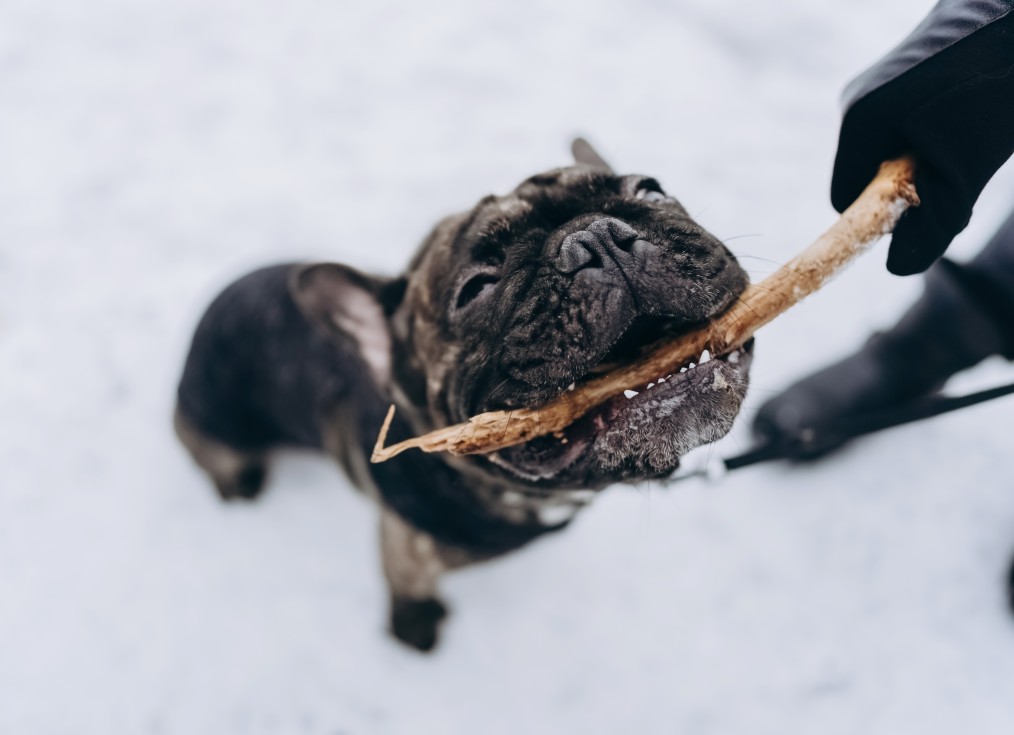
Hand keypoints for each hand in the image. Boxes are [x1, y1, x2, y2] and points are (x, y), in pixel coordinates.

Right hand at [831, 2, 1013, 274]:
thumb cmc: (991, 89)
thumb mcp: (963, 173)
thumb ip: (929, 228)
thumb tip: (898, 267)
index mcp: (859, 124)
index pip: (844, 200)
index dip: (880, 216)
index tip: (921, 211)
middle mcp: (855, 102)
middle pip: (865, 173)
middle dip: (905, 185)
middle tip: (956, 169)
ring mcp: (875, 83)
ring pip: (886, 148)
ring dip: (922, 156)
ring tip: (967, 134)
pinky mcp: (898, 72)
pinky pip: (900, 122)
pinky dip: (930, 131)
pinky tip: (967, 113)